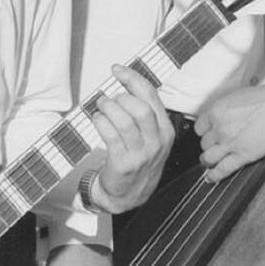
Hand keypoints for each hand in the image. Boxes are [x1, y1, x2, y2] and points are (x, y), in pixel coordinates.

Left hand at [83, 62, 172, 213]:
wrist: (130, 195)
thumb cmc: (139, 161)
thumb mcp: (152, 138)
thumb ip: (144, 114)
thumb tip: (125, 85)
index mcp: (166, 131)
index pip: (152, 97)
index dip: (133, 79)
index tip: (118, 70)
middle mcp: (157, 142)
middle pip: (140, 109)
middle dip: (120, 98)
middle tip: (108, 98)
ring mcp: (141, 154)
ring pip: (124, 121)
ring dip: (108, 109)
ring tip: (102, 108)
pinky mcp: (124, 164)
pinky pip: (110, 135)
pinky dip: (101, 122)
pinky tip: (98, 120)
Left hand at [192, 81, 264, 181]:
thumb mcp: (238, 97)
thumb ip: (226, 109)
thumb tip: (223, 117)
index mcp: (217, 110)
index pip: (199, 127)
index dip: (205, 133)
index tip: (208, 135)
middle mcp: (219, 127)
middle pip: (204, 143)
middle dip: (209, 146)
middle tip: (215, 147)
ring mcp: (229, 142)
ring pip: (208, 158)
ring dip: (208, 161)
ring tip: (210, 163)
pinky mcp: (242, 155)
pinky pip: (222, 169)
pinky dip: (214, 176)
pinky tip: (211, 178)